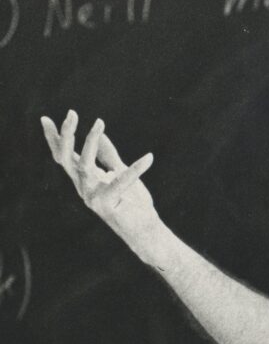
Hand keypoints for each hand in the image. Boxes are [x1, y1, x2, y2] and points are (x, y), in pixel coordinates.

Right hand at [41, 110, 157, 245]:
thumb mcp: (120, 173)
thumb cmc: (132, 202)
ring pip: (84, 166)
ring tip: (99, 123)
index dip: (54, 139)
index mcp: (85, 180)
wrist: (144, 229)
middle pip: (66, 159)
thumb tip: (99, 133)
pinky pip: (121, 182)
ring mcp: (93, 198)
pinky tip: (149, 158)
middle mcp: (84, 188)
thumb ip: (109, 155)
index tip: (44, 119)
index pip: (64, 157)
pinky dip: (136, 169)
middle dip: (66, 135)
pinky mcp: (108, 205)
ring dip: (90, 142)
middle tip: (72, 113)